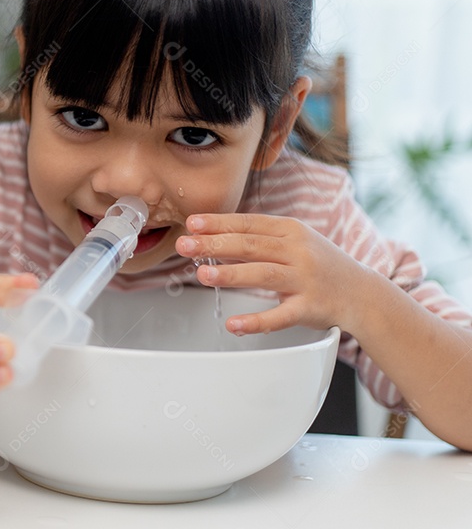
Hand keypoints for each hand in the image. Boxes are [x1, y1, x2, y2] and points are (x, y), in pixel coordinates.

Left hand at [175, 213, 373, 335]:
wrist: (362, 293)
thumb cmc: (319, 264)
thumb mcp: (294, 241)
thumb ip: (258, 237)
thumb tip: (211, 235)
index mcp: (291, 231)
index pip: (249, 223)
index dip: (219, 223)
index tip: (191, 223)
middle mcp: (299, 251)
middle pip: (251, 245)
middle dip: (214, 244)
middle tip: (185, 245)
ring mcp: (305, 280)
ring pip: (263, 274)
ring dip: (231, 275)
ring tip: (201, 275)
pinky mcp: (310, 308)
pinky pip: (280, 316)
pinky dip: (256, 321)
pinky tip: (233, 324)